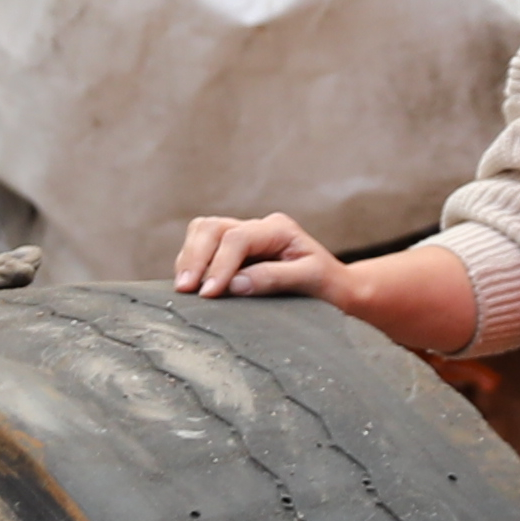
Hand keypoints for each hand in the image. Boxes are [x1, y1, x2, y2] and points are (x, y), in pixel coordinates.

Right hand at [171, 211, 355, 311]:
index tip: (208, 293)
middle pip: (212, 228)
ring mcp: (243, 236)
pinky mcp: (232, 251)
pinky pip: (202, 247)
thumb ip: (274, 279)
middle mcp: (258, 227)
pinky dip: (191, 263)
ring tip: (184, 289)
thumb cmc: (327, 285)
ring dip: (189, 259)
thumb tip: (235, 284)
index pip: (237, 239)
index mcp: (278, 229)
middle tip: (185, 290)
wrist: (335, 289)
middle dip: (195, 258)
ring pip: (202, 232)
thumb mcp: (310, 281)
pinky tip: (191, 283)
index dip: (219, 265)